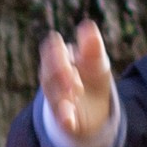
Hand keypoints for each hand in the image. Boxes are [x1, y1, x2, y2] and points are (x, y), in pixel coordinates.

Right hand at [39, 19, 117, 146]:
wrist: (97, 110)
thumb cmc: (93, 77)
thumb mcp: (97, 61)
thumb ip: (92, 46)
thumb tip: (87, 24)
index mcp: (58, 59)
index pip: (50, 50)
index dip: (58, 51)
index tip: (71, 52)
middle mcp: (52, 78)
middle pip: (49, 73)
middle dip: (61, 73)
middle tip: (75, 74)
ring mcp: (56, 99)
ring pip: (53, 95)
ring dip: (63, 93)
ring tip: (77, 92)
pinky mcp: (63, 119)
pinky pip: (61, 119)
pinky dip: (64, 119)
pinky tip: (69, 121)